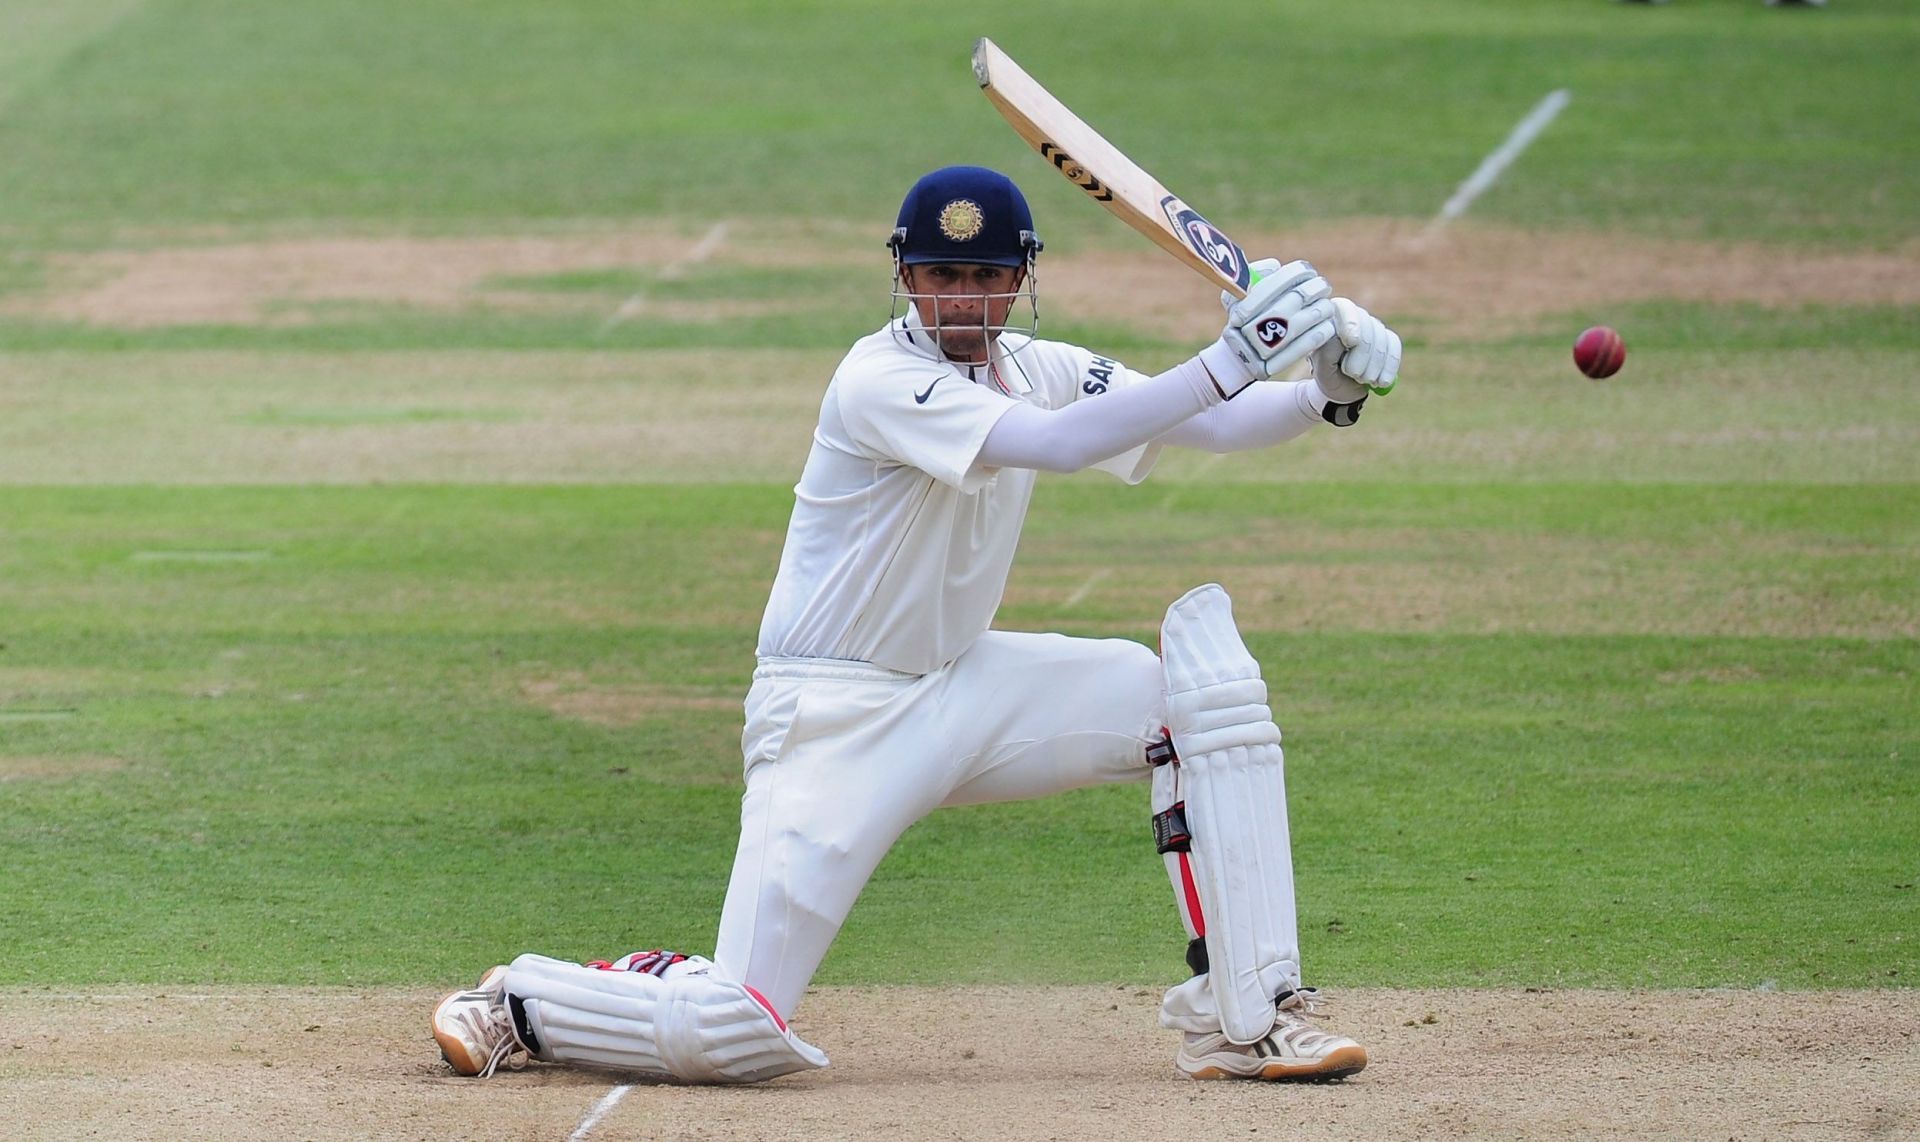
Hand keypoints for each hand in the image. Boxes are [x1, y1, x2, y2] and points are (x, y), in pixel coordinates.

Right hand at [1200, 259, 1337, 397]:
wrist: (1238, 357)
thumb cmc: (1243, 318)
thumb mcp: (1237, 294)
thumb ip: (1254, 273)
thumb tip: (1274, 266)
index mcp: (1243, 305)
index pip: (1278, 280)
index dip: (1298, 272)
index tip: (1308, 271)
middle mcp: (1255, 324)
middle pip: (1297, 298)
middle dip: (1316, 288)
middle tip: (1323, 286)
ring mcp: (1267, 346)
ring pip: (1306, 319)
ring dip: (1322, 308)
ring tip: (1326, 305)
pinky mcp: (1277, 364)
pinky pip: (1308, 344)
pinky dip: (1322, 331)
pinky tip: (1327, 324)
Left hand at [1309, 298, 1400, 401]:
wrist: (1341, 389)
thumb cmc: (1327, 375)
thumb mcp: (1321, 368)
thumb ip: (1327, 352)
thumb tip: (1341, 338)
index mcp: (1332, 318)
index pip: (1345, 308)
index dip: (1351, 323)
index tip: (1351, 342)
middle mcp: (1355, 317)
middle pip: (1367, 326)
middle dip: (1363, 354)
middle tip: (1353, 374)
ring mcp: (1373, 327)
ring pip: (1382, 339)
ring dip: (1374, 365)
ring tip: (1362, 380)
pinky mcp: (1388, 339)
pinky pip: (1394, 346)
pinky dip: (1389, 366)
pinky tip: (1381, 382)